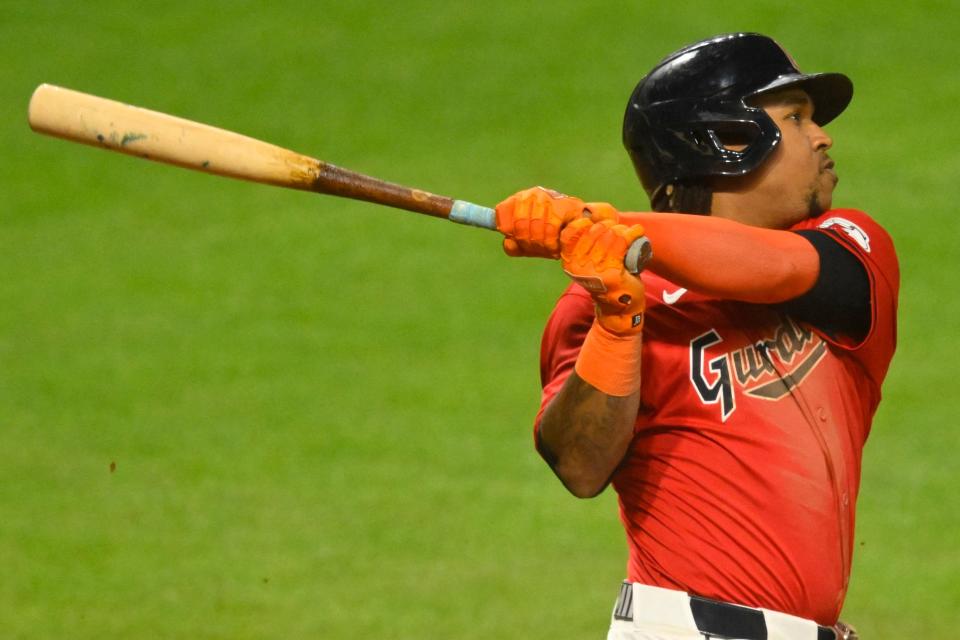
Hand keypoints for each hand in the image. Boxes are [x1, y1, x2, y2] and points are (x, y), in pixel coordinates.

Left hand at [496, 186, 617, 258]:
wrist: (583, 231)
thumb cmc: (553, 237)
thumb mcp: (528, 244)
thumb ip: (513, 245)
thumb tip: (509, 241)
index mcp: (518, 200)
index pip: (501, 213)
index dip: (510, 233)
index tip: (519, 241)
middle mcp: (532, 194)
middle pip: (518, 225)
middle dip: (529, 243)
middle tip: (539, 249)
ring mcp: (548, 197)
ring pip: (534, 228)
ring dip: (541, 245)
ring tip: (549, 249)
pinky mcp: (565, 205)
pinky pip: (551, 227)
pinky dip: (551, 243)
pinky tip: (556, 247)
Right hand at [560, 219, 646, 334]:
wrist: (619, 309)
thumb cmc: (606, 280)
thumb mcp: (589, 262)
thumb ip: (585, 245)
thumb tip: (591, 215)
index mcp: (569, 261)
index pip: (572, 231)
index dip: (587, 222)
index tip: (599, 226)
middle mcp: (578, 265)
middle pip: (593, 230)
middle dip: (608, 225)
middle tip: (618, 231)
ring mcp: (594, 270)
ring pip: (608, 235)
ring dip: (621, 230)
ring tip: (627, 235)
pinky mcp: (611, 274)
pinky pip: (620, 244)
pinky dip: (631, 234)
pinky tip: (637, 232)